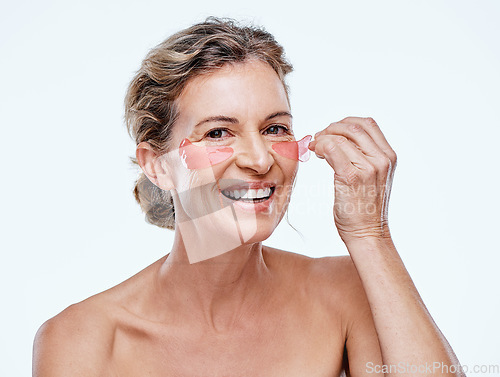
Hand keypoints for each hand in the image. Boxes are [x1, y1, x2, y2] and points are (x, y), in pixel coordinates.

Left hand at [308, 117, 396, 242]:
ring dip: (323, 137)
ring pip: (342, 136)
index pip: (368, 124)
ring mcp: (369, 168)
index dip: (345, 123)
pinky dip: (321, 146)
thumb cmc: (364, 208)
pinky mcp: (352, 177)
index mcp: (388, 156)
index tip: (331, 132)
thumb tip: (338, 139)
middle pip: (354, 126)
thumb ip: (362, 157)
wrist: (367, 234)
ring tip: (315, 147)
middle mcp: (382, 159)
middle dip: (332, 128)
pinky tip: (316, 153)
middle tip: (318, 138)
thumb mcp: (371, 177)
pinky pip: (333, 149)